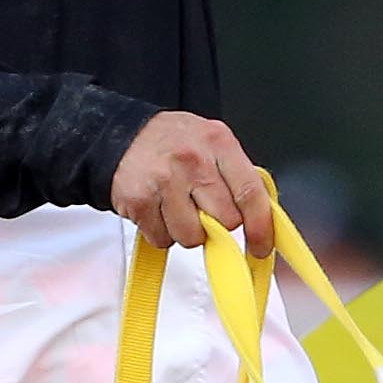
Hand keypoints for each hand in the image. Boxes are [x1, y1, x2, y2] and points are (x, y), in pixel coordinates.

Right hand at [104, 110, 270, 251]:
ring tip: (177, 207)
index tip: (260, 246)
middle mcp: (193, 160)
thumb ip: (236, 174)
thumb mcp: (211, 142)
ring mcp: (165, 180)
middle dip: (218, 225)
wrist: (120, 136)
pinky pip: (162, 239)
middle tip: (204, 210)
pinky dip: (162, 232)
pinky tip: (158, 209)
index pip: (250, 192)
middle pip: (225, 221)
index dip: (261, 227)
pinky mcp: (140, 201)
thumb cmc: (171, 142)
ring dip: (187, 231)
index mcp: (218, 142)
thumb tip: (262, 217)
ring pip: (192, 237)